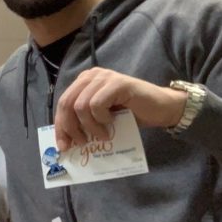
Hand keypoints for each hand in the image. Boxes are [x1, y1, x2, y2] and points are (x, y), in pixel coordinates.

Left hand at [54, 68, 186, 150]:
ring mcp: (104, 77)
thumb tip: (65, 142)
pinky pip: (97, 104)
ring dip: (90, 126)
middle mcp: (91, 76)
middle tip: (81, 143)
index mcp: (84, 82)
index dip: (60, 126)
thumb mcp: (101, 119)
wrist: (161, 108)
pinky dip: (101, 119)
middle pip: (67, 103)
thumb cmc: (131, 115)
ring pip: (80, 106)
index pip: (62, 103)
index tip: (63, 146)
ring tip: (103, 135)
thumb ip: (84, 122)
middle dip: (70, 128)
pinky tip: (111, 123)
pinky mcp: (117, 83)